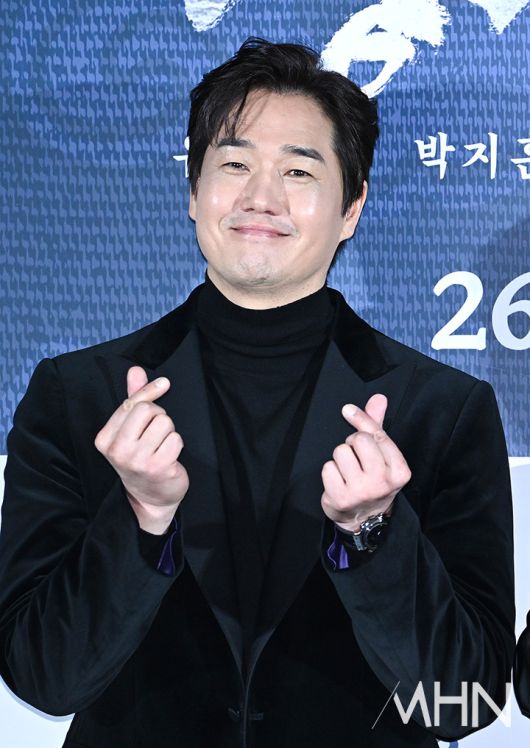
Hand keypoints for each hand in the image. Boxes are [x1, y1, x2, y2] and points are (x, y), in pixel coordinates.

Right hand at [94, 366, 188, 533]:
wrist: (149, 499)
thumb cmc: (140, 459)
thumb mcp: (130, 430)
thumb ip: (132, 400)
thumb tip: (135, 370)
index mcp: (104, 439)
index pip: (131, 403)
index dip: (149, 392)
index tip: (164, 383)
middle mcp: (118, 450)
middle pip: (148, 410)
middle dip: (159, 417)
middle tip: (156, 434)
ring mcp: (137, 460)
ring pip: (165, 423)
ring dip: (169, 432)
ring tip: (161, 447)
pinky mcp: (158, 468)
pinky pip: (176, 439)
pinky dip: (177, 445)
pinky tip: (169, 457)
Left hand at [321, 394, 410, 532]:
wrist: (364, 518)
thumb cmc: (374, 480)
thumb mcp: (383, 456)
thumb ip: (378, 426)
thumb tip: (378, 398)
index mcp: (399, 470)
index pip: (377, 435)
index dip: (361, 420)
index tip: (348, 410)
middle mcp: (383, 482)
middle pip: (358, 440)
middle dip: (352, 443)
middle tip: (355, 456)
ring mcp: (361, 492)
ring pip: (340, 452)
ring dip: (340, 458)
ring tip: (347, 470)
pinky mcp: (341, 499)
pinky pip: (327, 468)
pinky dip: (329, 472)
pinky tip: (338, 481)